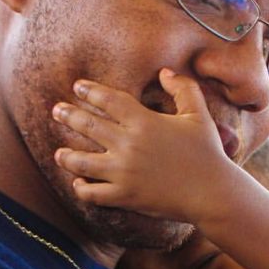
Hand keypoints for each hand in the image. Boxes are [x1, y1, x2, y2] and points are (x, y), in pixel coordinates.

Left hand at [52, 71, 230, 221]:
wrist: (212, 193)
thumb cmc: (208, 153)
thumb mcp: (199, 114)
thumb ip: (182, 88)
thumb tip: (164, 72)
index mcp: (144, 121)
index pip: (108, 100)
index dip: (89, 91)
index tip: (77, 87)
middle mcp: (128, 144)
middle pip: (88, 125)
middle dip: (68, 115)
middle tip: (56, 111)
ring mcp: (123, 172)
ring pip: (82, 161)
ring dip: (67, 156)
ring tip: (59, 153)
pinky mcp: (125, 196)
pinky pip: (93, 193)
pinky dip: (82, 188)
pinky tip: (79, 183)